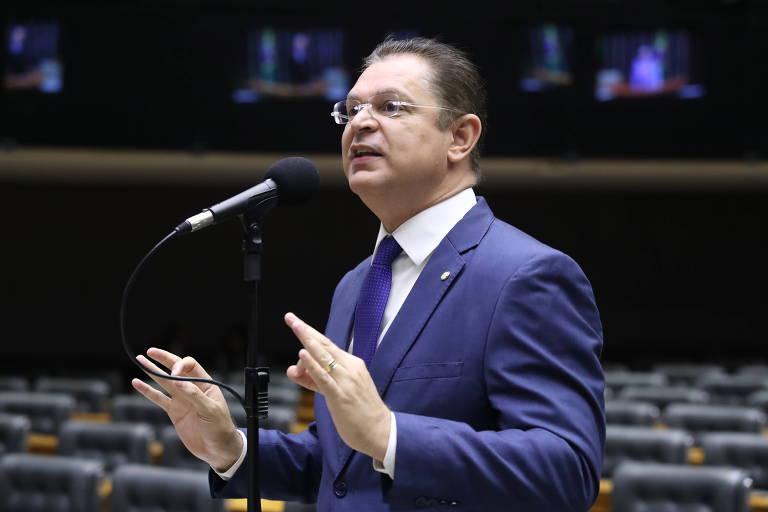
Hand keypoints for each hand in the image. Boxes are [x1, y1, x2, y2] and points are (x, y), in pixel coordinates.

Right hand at [131, 348, 242, 471]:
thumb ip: (194, 395)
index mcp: (205, 384)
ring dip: (152, 371)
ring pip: (164, 382)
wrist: (217, 449)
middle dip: (164, 359)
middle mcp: (192, 389)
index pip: (190, 366)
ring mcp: (182, 400)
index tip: (173, 373)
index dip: (180, 365)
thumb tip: (178, 381)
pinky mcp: (174, 412)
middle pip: (176, 369)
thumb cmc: (220, 428)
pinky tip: (137, 383)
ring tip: (140, 360)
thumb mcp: (210, 410)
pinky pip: (158, 398)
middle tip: (150, 351)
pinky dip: (147, 391)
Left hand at [284, 312, 390, 460]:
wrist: (380, 431)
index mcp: (352, 365)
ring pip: (323, 358)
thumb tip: (295, 369)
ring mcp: (346, 381)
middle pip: (324, 346)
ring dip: (307, 342)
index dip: (311, 333)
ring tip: (296, 327)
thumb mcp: (339, 391)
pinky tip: (303, 355)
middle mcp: (350, 368)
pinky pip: (324, 378)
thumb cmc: (362, 412)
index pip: (327, 346)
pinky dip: (313, 365)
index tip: (296, 322)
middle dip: (306, 331)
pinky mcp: (340, 395)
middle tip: (291, 318)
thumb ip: (315, 380)